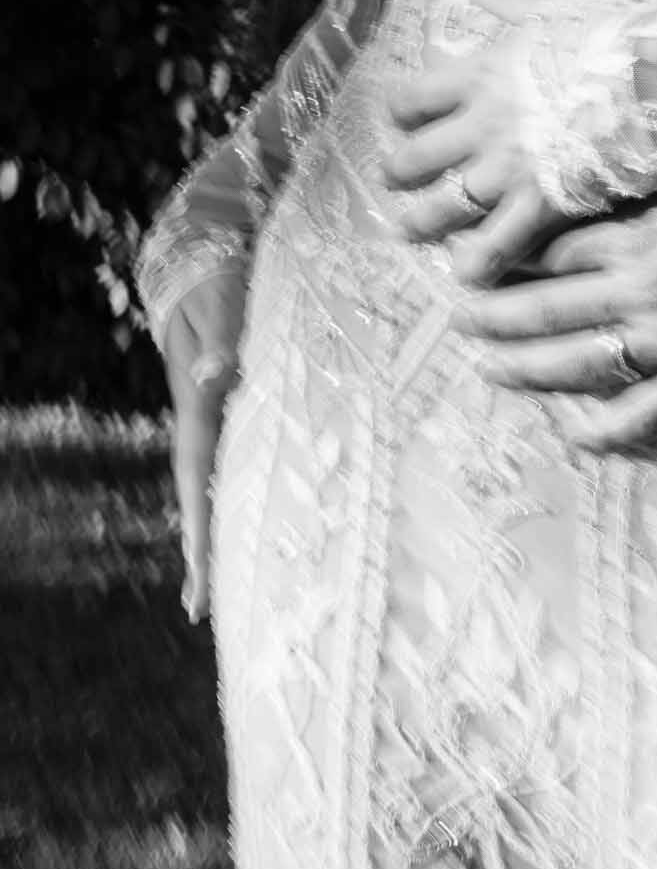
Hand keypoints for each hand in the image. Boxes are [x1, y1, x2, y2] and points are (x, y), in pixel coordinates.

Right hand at [162, 268, 246, 623]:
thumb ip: (220, 338)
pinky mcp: (235, 401)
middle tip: (201, 610)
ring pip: (216, 481)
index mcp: (197, 403)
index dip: (197, 532)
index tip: (198, 581)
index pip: (194, 478)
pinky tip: (251, 519)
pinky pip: (236, 457)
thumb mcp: (221, 304)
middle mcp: (205, 417)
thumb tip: (217, 375)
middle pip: (200, 494)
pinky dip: (237, 492)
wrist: (206, 259)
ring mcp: (219, 413)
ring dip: (220, 528)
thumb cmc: (219, 280)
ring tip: (221, 584)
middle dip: (202, 550)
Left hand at [383, 0, 569, 280]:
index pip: (409, 100)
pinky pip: (496, 245)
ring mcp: (507, 170)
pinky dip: (477, 262)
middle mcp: (481, 126)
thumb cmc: (610, 38)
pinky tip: (465, 273)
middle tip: (399, 181)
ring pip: (442, 208)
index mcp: (478, 75)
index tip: (403, 120)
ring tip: (413, 230)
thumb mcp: (553, 5)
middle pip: (413, 159)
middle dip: (399, 173)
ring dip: (421, 223)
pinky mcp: (540, 204)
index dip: (399, 114)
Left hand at [453, 193, 656, 452]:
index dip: (509, 261)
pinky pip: (631, 417)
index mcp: (642, 238)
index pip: (554, 252)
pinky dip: (595, 429)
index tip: (476, 267)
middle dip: (494, 316)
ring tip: (490, 367)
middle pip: (547, 308)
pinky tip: (566, 430)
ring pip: (573, 362)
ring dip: (523, 368)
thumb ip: (627, 200)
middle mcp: (645, 291)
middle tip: (461, 319)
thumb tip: (563, 195)